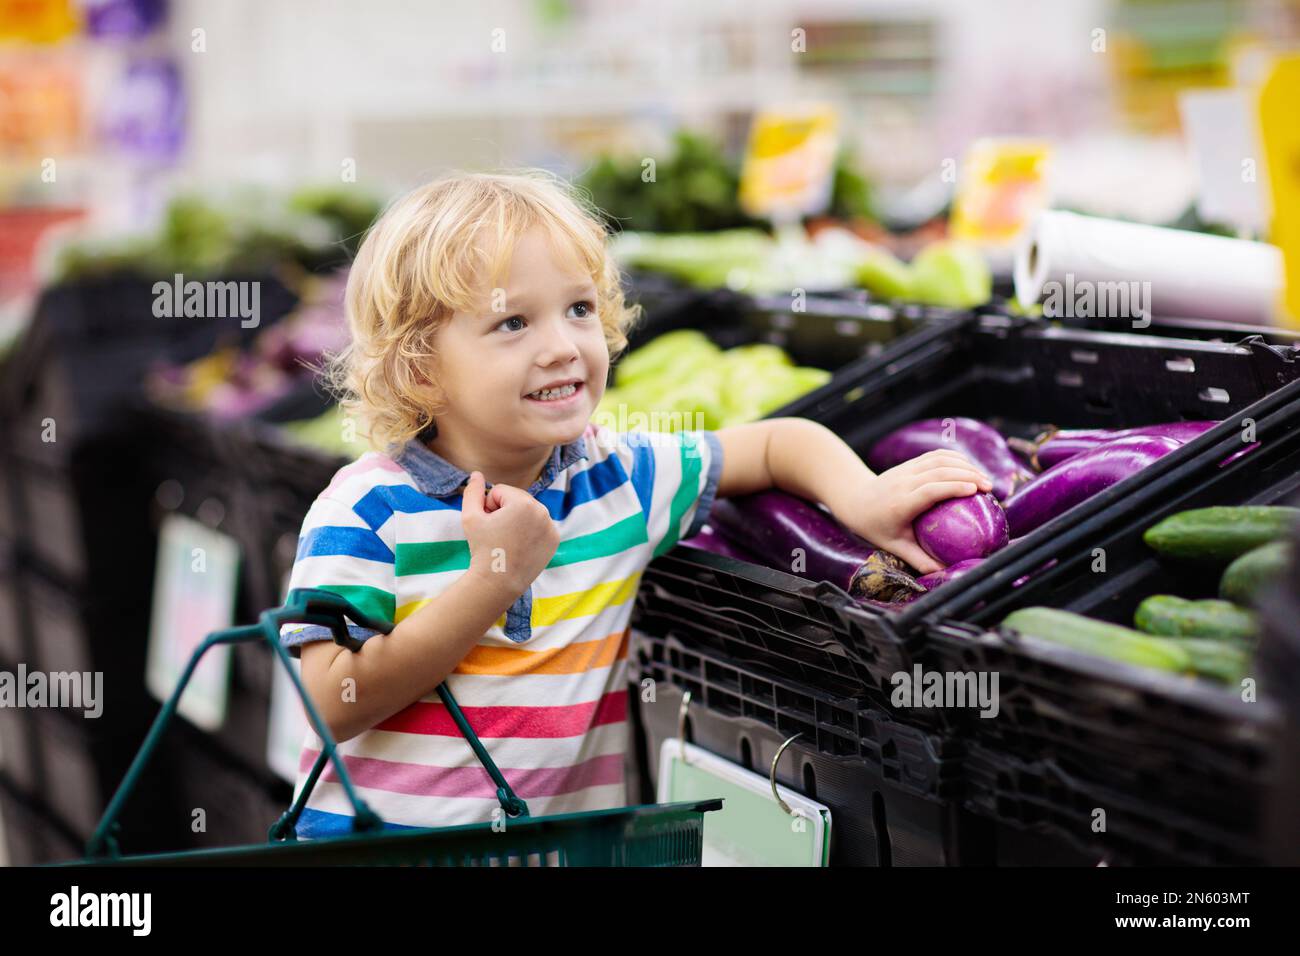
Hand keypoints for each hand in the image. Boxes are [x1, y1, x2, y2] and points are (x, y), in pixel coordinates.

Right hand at [461, 471, 558, 597]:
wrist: (499, 581)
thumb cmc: (483, 548)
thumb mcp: (470, 517)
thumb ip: (472, 491)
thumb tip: (476, 473)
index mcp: (524, 502)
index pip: (500, 491)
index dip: (489, 506)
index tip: (489, 525)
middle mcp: (542, 511)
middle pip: (516, 499)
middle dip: (504, 511)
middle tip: (498, 534)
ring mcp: (551, 525)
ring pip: (528, 511)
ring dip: (516, 520)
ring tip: (508, 540)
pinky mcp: (555, 539)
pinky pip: (539, 525)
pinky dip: (529, 531)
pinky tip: (520, 546)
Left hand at [845, 450, 992, 574]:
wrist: (855, 500)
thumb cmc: (876, 527)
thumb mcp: (895, 546)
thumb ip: (919, 560)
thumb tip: (944, 573)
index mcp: (900, 503)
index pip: (929, 490)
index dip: (952, 487)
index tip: (975, 490)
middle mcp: (903, 482)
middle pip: (938, 471)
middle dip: (967, 474)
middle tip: (989, 487)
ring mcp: (906, 470)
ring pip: (938, 459)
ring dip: (964, 465)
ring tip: (984, 478)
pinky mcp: (909, 463)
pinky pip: (934, 456)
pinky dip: (955, 459)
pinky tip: (969, 468)